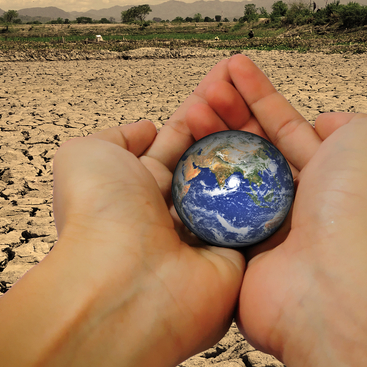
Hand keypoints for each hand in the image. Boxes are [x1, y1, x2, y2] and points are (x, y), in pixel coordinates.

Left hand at [52, 56, 245, 358]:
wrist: (126, 284)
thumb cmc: (97, 215)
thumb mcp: (84, 155)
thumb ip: (116, 136)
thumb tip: (148, 129)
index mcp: (137, 190)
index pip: (176, 144)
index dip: (198, 114)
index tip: (222, 82)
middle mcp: (172, 214)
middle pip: (210, 160)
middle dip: (228, 122)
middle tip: (245, 92)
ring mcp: (208, 236)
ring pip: (239, 183)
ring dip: (252, 146)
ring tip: (263, 108)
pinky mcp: (239, 258)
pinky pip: (261, 217)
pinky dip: (272, 187)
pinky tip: (282, 150)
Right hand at [184, 54, 366, 358]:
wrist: (336, 280)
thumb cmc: (361, 204)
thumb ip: (350, 123)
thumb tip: (323, 126)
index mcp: (336, 176)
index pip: (288, 128)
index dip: (258, 95)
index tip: (231, 67)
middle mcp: (303, 204)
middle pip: (253, 150)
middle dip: (226, 114)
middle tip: (201, 89)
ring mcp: (268, 232)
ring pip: (228, 177)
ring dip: (206, 140)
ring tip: (187, 108)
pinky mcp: (237, 258)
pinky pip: (209, 216)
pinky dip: (193, 187)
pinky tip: (177, 155)